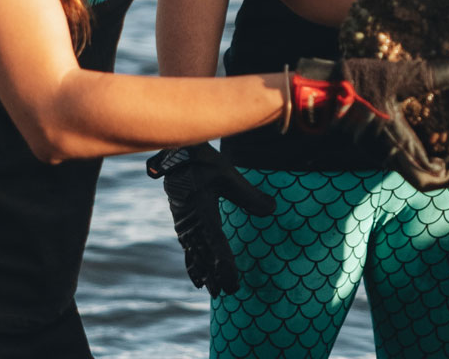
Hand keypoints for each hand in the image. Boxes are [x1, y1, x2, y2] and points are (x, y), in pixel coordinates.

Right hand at [145, 143, 275, 296]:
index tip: (232, 279)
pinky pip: (187, 251)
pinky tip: (198, 279)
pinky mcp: (182, 224)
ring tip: (214, 292)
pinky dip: (193, 266)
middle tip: (229, 292)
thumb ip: (249, 195)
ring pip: (196, 256)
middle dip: (216, 275)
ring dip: (205, 274)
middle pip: (205, 255)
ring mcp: (184, 225)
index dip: (224, 263)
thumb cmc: (203, 163)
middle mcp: (191, 223)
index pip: (216, 242)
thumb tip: (272, 209)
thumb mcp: (228, 175)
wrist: (176, 156)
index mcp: (202, 211)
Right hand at [286, 57, 448, 188]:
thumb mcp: (392, 77)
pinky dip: (415, 151)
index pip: (430, 179)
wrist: (310, 94)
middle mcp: (387, 156)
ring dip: (429, 163)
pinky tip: (422, 130)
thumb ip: (426, 76)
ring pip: (409, 168)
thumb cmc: (351, 87)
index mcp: (396, 147)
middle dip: (444, 173)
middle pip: (421, 178)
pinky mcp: (367, 140)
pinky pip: (397, 155)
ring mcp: (375, 150)